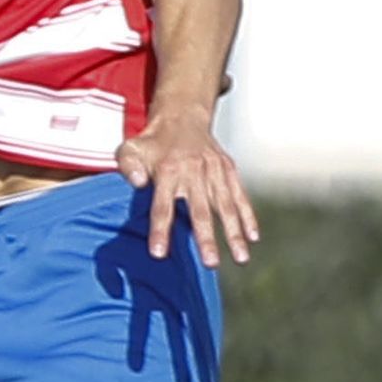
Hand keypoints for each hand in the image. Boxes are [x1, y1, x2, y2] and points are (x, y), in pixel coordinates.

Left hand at [117, 107, 258, 267]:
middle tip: (211, 264)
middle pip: (200, 210)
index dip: (160, 230)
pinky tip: (253, 238)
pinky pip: (240, 196)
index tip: (158, 254)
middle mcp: (194, 171)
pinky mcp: (228, 170)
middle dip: (206, 238)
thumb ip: (128, 165)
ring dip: (234, 233)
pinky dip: (248, 216)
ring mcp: (214, 171)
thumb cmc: (151, 143)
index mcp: (167, 170)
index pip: (162, 205)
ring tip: (240, 259)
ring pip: (225, 206)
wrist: (181, 118)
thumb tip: (137, 183)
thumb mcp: (130, 148)